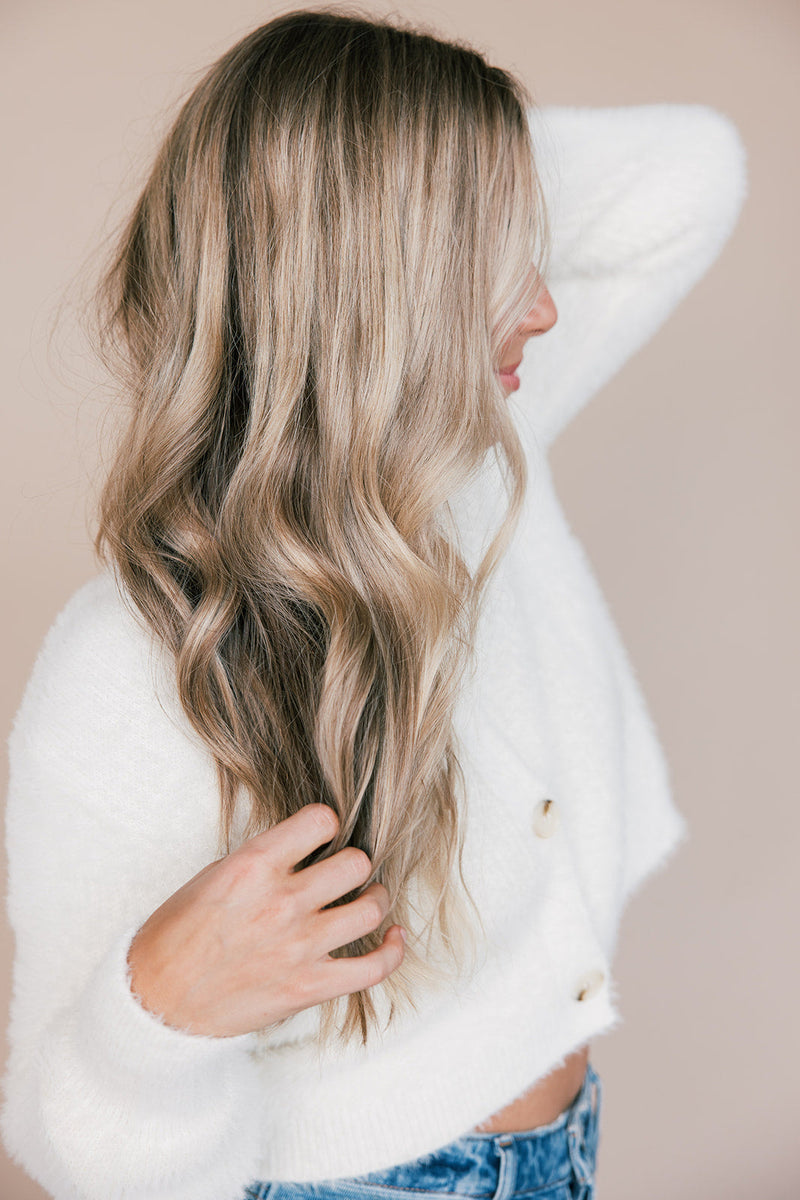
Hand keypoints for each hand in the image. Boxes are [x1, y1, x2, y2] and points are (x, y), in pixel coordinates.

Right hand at [126, 804, 405, 1036]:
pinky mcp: (309, 988)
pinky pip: (374, 967)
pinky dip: (393, 950)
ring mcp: (300, 947)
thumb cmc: (178, 935)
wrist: (155, 1002)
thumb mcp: (214, 875)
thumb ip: (264, 859)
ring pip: (372, 908)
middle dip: (353, 865)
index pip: (321, 820)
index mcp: (253, 866)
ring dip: (374, 900)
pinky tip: (394, 936)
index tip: (322, 836)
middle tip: (343, 874)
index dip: (325, 826)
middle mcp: (282, 903)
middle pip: (356, 864)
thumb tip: (308, 847)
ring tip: (366, 900)